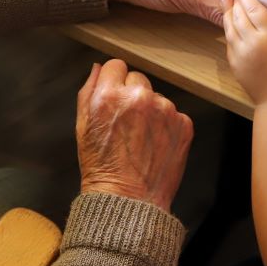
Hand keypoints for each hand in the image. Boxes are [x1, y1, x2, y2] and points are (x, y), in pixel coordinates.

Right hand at [76, 60, 193, 211]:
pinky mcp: (184, 124)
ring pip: (157, 96)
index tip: (114, 97)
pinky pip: (174, 114)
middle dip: (132, 95)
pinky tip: (155, 144)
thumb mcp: (82, 126)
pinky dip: (167, 126)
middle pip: (137, 78)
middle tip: (126, 123)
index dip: (113, 82)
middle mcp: (139, 98)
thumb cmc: (102, 167)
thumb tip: (98, 69)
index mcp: (109, 95)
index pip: (116, 66)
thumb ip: (88, 91)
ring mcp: (165, 110)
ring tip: (140, 139)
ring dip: (151, 111)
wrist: (128, 200)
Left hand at [223, 0, 266, 102]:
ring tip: (225, 1)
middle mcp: (252, 41)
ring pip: (229, 27)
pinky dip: (228, 29)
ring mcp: (239, 52)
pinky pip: (228, 41)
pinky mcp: (233, 62)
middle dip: (235, 2)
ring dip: (227, 13)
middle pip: (238, 15)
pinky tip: (230, 24)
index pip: (253, 9)